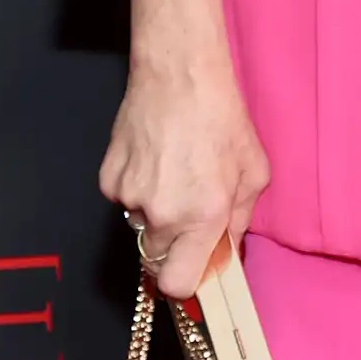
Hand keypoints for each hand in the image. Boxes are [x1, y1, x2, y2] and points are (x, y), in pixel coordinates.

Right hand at [101, 0, 268, 296]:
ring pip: (140, 226)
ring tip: (173, 173)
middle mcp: (162, 213)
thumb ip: (239, 221)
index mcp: (202, 216)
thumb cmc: (223, 120)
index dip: (186, 281)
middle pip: (157, 257)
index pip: (178, 284)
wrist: (178, 76)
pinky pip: (123, 200)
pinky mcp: (107, 179)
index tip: (195, 267)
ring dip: (156, 213)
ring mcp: (129, 196)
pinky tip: (154, 159)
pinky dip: (137, 189)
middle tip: (190, 210)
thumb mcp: (253, 174)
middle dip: (175, 244)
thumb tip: (225, 250)